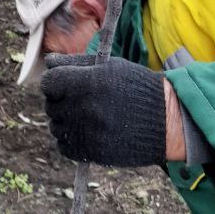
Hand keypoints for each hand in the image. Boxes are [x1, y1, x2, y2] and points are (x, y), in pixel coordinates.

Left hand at [40, 54, 165, 166]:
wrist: (165, 120)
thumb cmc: (137, 87)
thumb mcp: (110, 66)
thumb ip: (76, 63)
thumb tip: (49, 61)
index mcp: (87, 82)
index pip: (48, 83)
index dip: (54, 83)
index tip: (64, 84)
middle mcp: (84, 108)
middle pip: (51, 105)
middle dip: (61, 101)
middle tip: (80, 100)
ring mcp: (87, 132)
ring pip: (56, 127)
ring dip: (65, 121)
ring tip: (86, 116)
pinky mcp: (92, 152)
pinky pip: (64, 147)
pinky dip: (70, 140)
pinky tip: (87, 132)